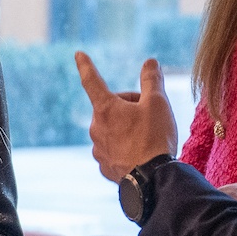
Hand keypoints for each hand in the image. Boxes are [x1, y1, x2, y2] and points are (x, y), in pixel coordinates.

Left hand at [75, 54, 178, 182]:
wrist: (153, 181)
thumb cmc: (154, 138)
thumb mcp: (158, 103)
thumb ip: (152, 80)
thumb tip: (149, 62)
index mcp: (105, 109)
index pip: (92, 80)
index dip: (86, 66)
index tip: (78, 55)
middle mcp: (96, 128)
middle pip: (112, 107)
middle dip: (130, 107)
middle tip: (151, 116)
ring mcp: (98, 149)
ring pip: (113, 129)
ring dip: (128, 128)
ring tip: (149, 138)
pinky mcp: (105, 167)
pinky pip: (114, 150)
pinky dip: (126, 148)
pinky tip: (141, 154)